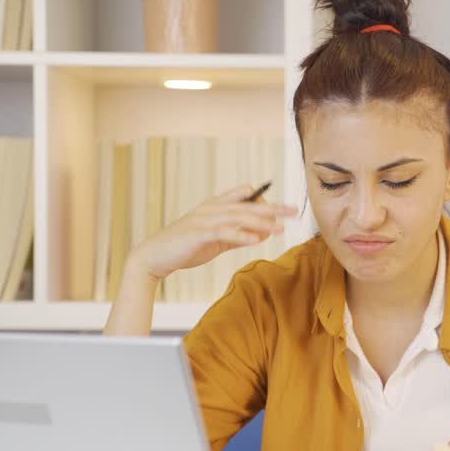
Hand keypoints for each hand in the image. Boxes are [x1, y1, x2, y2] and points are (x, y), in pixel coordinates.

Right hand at [128, 184, 296, 280]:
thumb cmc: (185, 247)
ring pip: (239, 217)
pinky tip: (257, 239)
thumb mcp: (215, 240)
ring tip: (280, 228)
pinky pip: (224, 232)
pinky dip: (242, 235)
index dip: (263, 200)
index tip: (281, 210)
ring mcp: (204, 220)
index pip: (244, 194)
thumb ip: (236, 235)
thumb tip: (260, 235)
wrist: (154, 256)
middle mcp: (211, 208)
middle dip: (273, 208)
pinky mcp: (198, 234)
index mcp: (215, 206)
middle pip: (248, 204)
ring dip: (262, 222)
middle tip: (294, 211)